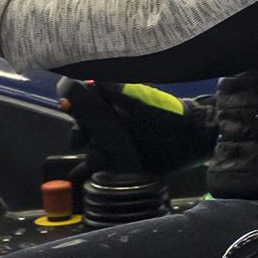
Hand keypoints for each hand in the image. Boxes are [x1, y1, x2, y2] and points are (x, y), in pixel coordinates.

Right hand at [59, 78, 211, 175]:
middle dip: (78, 135)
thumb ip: (117, 91)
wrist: (191, 140)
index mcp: (112, 106)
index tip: (66, 104)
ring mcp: (116, 148)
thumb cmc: (167, 113)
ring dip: (88, 157)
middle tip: (81, 139)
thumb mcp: (141, 101)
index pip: (85, 104)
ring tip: (93, 162)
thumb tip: (90, 78)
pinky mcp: (122, 167)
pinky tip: (84, 179)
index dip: (72, 104)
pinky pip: (103, 172)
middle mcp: (111, 127)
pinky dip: (90, 175)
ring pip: (92, 152)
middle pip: (83, 130)